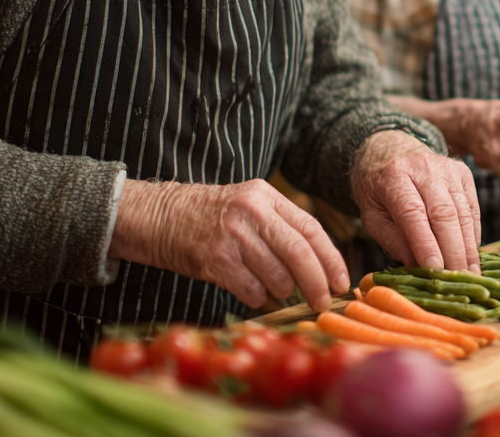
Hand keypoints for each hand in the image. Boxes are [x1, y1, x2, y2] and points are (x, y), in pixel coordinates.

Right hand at [108, 178, 348, 311]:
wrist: (157, 215)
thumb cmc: (208, 215)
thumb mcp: (247, 205)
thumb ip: (280, 225)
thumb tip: (318, 265)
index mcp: (266, 195)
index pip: (311, 228)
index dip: (331, 258)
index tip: (342, 281)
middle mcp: (253, 212)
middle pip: (300, 253)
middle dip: (317, 283)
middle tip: (323, 302)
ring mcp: (233, 235)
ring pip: (277, 275)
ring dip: (283, 291)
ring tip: (278, 291)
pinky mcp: (215, 259)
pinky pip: (251, 289)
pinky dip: (258, 297)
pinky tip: (254, 293)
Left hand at [350, 130, 480, 272]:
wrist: (390, 151)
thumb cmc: (378, 190)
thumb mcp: (372, 215)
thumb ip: (391, 240)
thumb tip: (416, 266)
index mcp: (394, 177)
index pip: (413, 213)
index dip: (426, 243)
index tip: (435, 270)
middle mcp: (423, 168)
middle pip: (444, 213)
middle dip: (453, 250)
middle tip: (458, 279)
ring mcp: (447, 167)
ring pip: (463, 212)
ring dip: (467, 247)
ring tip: (469, 274)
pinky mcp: (463, 172)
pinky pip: (473, 208)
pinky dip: (473, 234)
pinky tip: (470, 254)